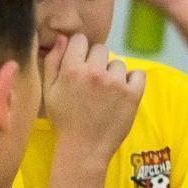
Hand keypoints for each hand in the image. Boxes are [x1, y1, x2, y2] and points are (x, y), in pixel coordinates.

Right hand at [43, 35, 145, 165]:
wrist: (84, 149)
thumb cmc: (64, 120)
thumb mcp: (49, 91)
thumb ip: (53, 61)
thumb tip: (63, 37)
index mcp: (71, 70)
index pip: (80, 40)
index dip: (79, 50)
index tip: (80, 64)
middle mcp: (94, 73)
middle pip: (101, 49)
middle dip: (96, 61)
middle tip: (93, 82)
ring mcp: (115, 83)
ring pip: (118, 63)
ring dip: (113, 73)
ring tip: (106, 93)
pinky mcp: (133, 94)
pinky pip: (138, 74)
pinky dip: (133, 81)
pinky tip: (122, 93)